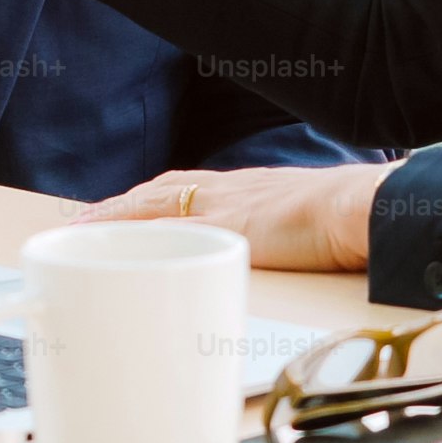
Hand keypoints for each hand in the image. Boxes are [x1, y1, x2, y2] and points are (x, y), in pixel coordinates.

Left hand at [72, 163, 390, 273]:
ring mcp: (220, 207)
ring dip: (112, 216)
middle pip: (159, 192)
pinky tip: (101, 244)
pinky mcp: (217, 230)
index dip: (154, 197)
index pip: (188, 186)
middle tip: (86, 222)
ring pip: (149, 204)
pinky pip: (155, 227)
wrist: (362, 210)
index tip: (128, 207)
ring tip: (79, 232)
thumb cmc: (352, 222)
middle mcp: (228, 190)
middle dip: (122, 207)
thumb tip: (311, 256)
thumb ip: (300, 236)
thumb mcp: (317, 223)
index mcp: (249, 189)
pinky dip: (124, 231)